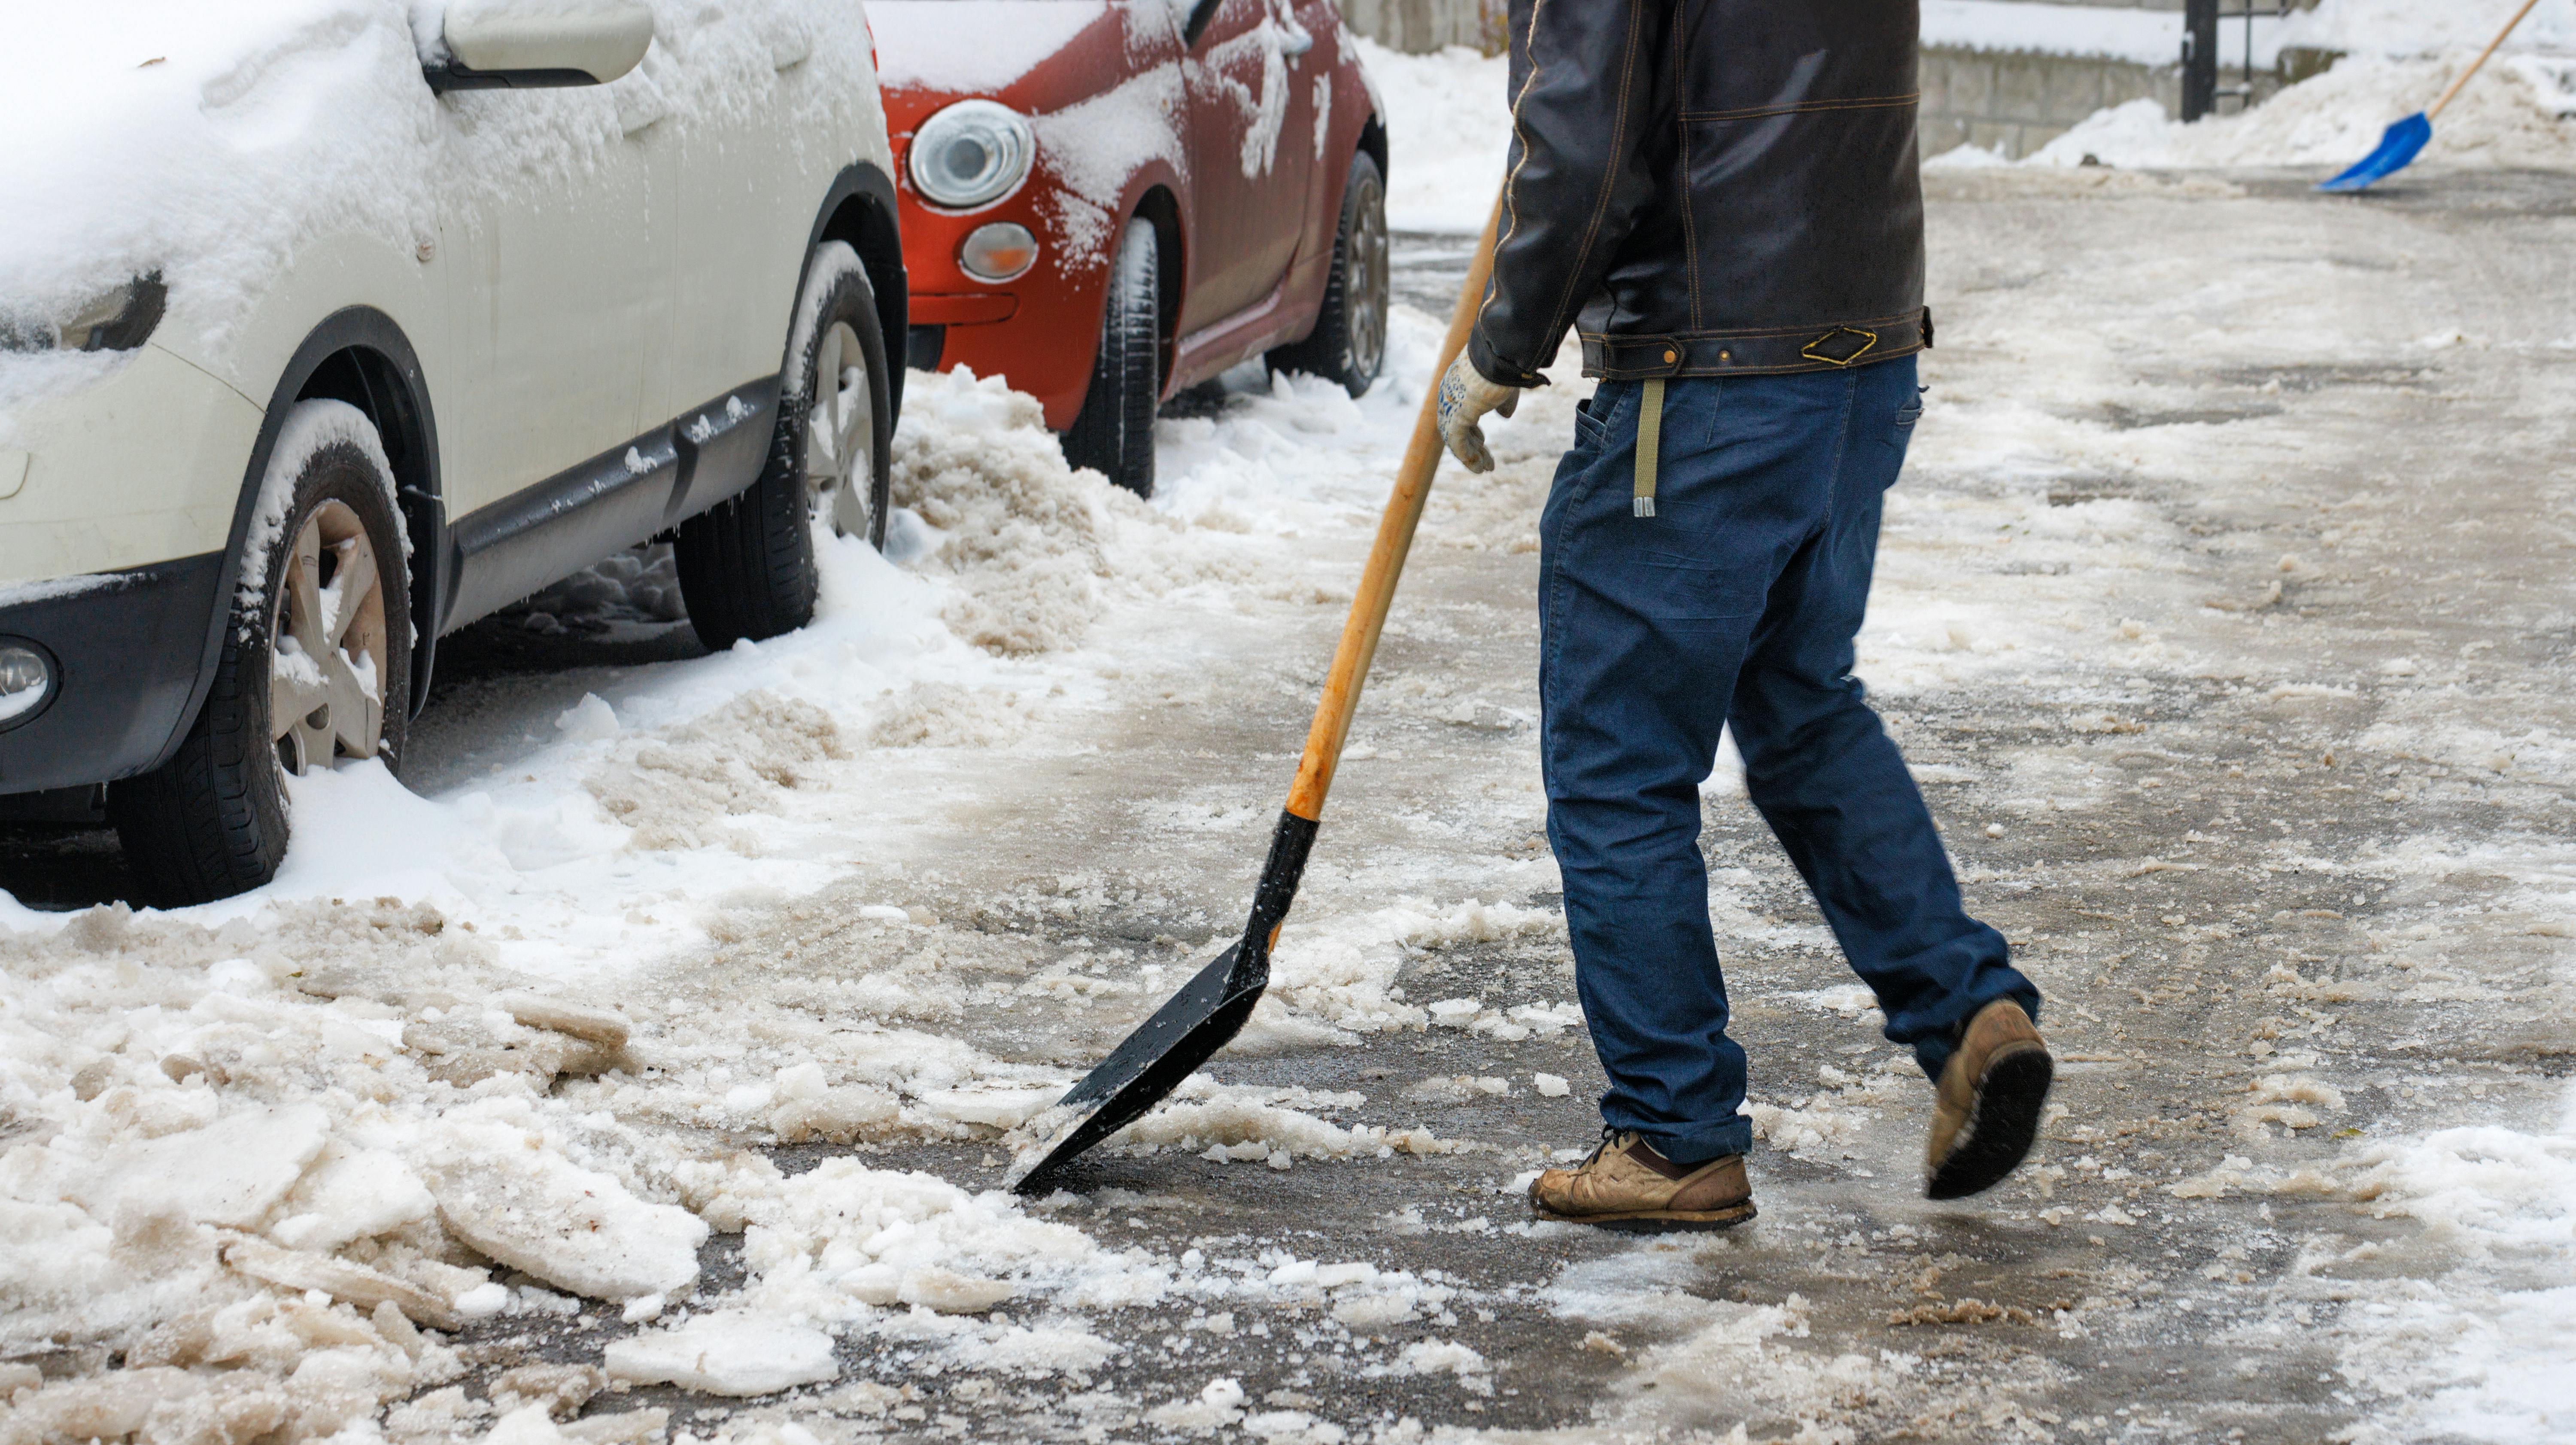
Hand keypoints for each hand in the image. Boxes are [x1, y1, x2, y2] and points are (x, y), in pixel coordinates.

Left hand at [1436, 353, 1519, 473]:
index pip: (1459, 414)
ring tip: (1486, 469)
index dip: (1472, 430)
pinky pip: (1458, 444)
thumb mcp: (1505, 383)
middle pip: (1455, 429)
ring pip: (1456, 439)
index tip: (1484, 442)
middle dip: (1472, 446)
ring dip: (1472, 456)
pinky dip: (1468, 458)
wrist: (1502, 353)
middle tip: (1485, 462)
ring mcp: (1451, 405)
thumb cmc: (1505, 364)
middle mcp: (1450, 395)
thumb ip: (1503, 400)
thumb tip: (1504, 415)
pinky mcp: (1457, 416)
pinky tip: (1480, 468)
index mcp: (1458, 384)